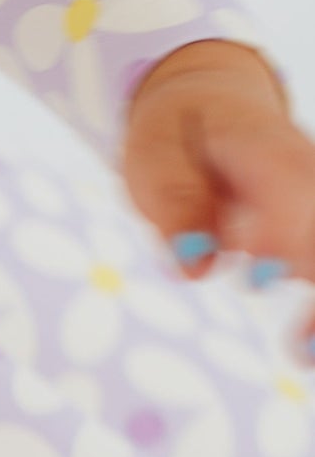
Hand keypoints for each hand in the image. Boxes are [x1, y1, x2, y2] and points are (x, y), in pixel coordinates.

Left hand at [119, 38, 314, 350]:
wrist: (207, 104)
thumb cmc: (176, 135)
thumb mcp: (157, 156)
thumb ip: (177, 203)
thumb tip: (196, 262)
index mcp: (268, 149)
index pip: (293, 190)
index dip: (284, 232)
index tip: (256, 274)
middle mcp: (309, 179)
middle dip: (312, 271)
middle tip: (295, 342)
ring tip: (300, 352)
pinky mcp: (312, 235)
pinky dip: (313, 315)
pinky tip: (301, 352)